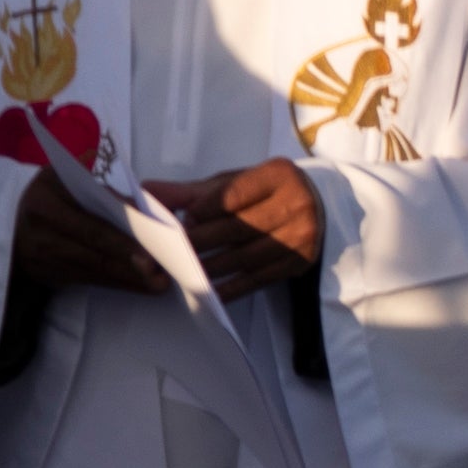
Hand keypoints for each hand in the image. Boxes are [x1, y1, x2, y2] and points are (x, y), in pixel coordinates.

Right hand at [9, 167, 165, 295]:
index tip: (151, 243)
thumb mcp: (71, 181)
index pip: (92, 215)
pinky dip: (120, 283)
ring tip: (160, 282)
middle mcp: (41, 221)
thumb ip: (105, 191)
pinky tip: (143, 285)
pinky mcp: (50, 272)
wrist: (17, 226)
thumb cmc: (56, 196)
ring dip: (131, 277)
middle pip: (94, 244)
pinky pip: (91, 279)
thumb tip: (143, 210)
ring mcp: (41, 251)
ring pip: (95, 266)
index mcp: (49, 192)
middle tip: (161, 270)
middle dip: (131, 259)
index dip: (121, 232)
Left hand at [148, 160, 323, 301]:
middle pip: (237, 228)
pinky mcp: (301, 262)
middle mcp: (295, 204)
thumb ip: (193, 191)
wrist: (320, 208)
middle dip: (200, 242)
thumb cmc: (268, 193)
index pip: (232, 196)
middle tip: (171, 253)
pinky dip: (234, 287)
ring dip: (212, 267)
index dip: (202, 212)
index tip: (180, 224)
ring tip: (186, 271)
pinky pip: (261, 278)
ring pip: (246, 256)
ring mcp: (302, 236)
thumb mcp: (235, 184)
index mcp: (278, 175)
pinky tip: (213, 291)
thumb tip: (147, 192)